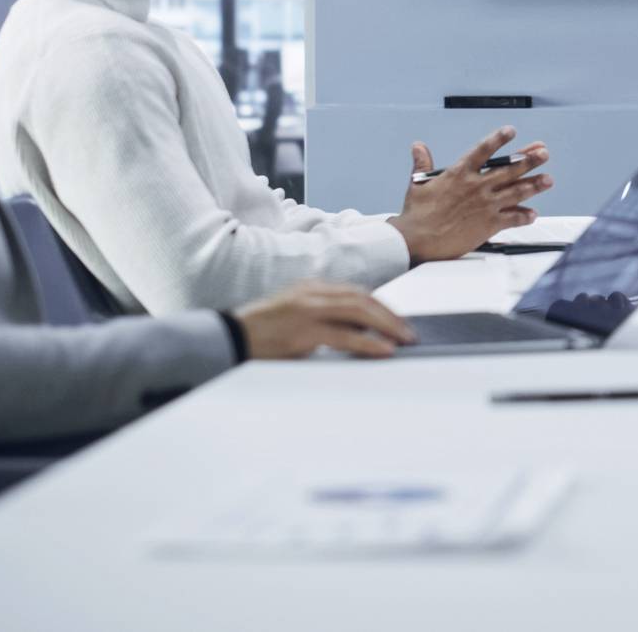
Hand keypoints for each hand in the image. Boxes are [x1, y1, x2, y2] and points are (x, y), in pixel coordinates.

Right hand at [234, 281, 419, 359]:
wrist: (228, 337)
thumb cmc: (262, 331)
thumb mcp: (295, 314)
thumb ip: (324, 316)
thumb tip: (359, 330)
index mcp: (311, 286)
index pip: (356, 292)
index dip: (381, 306)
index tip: (397, 320)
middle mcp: (312, 293)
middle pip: (362, 299)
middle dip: (390, 315)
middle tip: (408, 332)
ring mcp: (308, 310)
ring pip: (359, 312)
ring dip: (387, 326)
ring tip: (403, 339)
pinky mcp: (303, 332)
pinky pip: (345, 337)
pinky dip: (368, 343)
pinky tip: (383, 350)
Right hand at [392, 125, 553, 263]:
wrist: (418, 241)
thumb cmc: (417, 215)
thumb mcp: (418, 184)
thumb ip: (423, 163)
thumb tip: (418, 147)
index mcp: (460, 173)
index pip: (483, 150)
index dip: (498, 139)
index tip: (511, 131)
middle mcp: (477, 186)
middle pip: (509, 169)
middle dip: (529, 160)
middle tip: (543, 153)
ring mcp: (485, 205)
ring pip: (516, 191)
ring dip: (534, 185)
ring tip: (548, 180)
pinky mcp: (489, 224)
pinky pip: (512, 218)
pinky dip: (524, 216)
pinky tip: (533, 214)